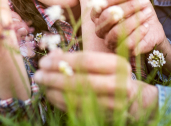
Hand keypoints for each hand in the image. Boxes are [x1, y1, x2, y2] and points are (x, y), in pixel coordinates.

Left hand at [34, 50, 157, 119]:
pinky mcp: (104, 117)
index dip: (62, 61)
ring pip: (76, 98)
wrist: (132, 101)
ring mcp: (112, 104)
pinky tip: (50, 93)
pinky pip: (76, 110)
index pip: (86, 61)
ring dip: (54, 90)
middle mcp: (119, 85)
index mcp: (119, 65)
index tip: (44, 60)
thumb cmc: (110, 75)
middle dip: (54, 77)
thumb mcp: (100, 62)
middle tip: (38, 73)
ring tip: (42, 83)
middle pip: (80, 81)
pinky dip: (60, 101)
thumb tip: (52, 54)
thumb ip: (77, 57)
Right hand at [91, 0, 166, 56]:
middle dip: (127, 7)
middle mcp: (99, 27)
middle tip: (144, 1)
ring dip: (134, 21)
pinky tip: (146, 26)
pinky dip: (138, 33)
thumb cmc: (136, 6)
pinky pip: (127, 44)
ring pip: (115, 32)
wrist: (150, 25)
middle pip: (107, 17)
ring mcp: (108, 40)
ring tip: (148, 13)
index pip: (100, 3)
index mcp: (97, 11)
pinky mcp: (121, 51)